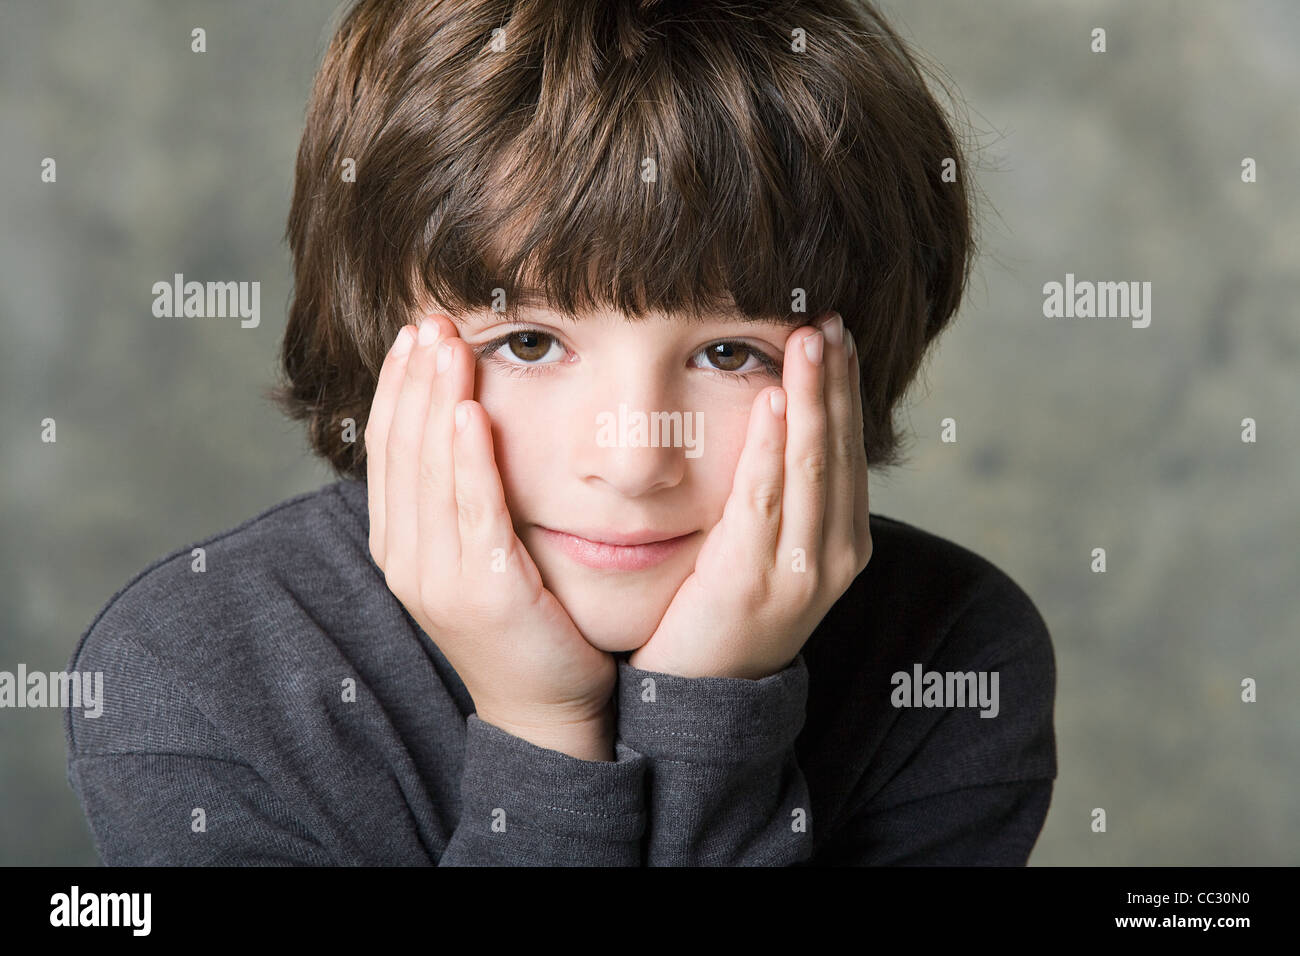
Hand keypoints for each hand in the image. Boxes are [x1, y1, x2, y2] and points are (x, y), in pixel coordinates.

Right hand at [366, 315, 616, 759]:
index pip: (388, 450)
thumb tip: (467, 426)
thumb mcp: (479, 553)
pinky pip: (471, 511)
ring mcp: (436, 578)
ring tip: (444, 344)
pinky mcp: (481, 590)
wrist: (546, 705)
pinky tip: (468, 411)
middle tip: (427, 319)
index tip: (414, 334)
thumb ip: (464, 497)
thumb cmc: (524, 622)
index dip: (397, 389)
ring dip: (433, 401)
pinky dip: (465, 459)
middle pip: (400, 450)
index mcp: (400, 545)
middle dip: (411, 380)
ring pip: (428, 471)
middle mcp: (405, 558)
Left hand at [628, 311, 872, 679]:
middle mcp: (836, 553)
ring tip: (810, 339)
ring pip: (811, 465)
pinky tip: (773, 400)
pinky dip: (772, 446)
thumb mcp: (770, 552)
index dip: (845, 389)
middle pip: (838, 448)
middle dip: (835, 379)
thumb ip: (782, 498)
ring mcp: (803, 570)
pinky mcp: (758, 579)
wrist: (704, 696)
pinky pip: (767, 497)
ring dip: (812, 396)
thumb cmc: (728, 612)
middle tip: (828, 317)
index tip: (837, 334)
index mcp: (844, 542)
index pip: (847, 450)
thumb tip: (775, 423)